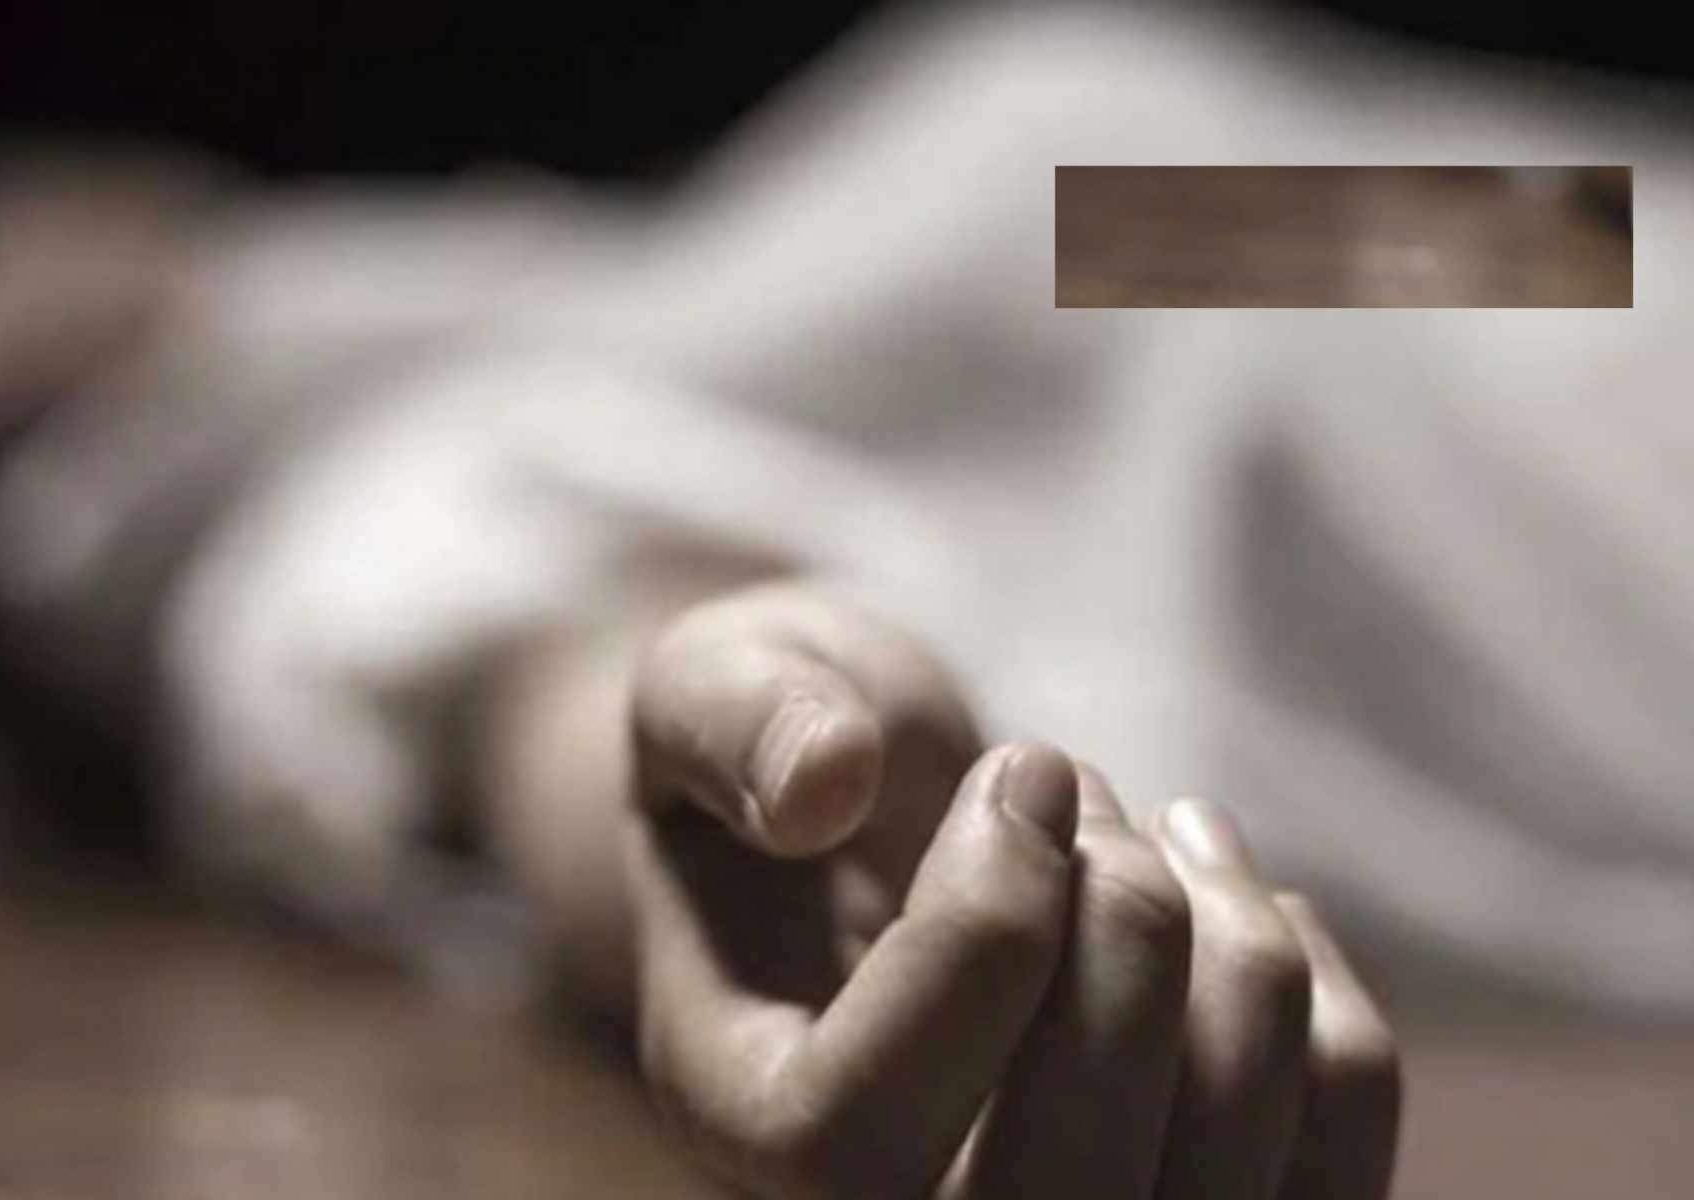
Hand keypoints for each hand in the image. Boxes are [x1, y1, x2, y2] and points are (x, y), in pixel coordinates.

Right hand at [623, 582, 1399, 1197]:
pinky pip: (1326, 1179)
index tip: (1027, 766)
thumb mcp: (708, 693)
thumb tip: (823, 784)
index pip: (848, 1143)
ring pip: (1214, 1194)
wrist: (851, 839)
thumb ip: (731, 719)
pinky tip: (1240, 912)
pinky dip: (1326, 1022)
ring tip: (1161, 829)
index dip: (977, 943)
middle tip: (1085, 783)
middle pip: (1053, 1198)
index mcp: (740, 1130)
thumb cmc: (776, 762)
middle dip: (1125, 940)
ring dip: (1239, 956)